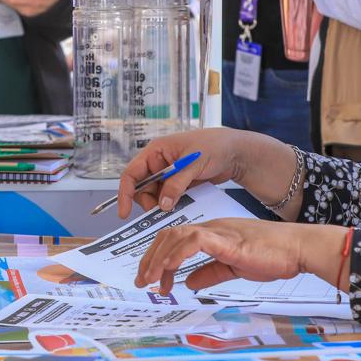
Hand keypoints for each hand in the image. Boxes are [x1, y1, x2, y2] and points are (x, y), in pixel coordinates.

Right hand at [115, 127, 290, 217]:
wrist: (236, 151)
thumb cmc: (214, 147)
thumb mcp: (193, 164)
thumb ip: (176, 184)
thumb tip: (161, 205)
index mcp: (156, 151)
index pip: (132, 173)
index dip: (125, 193)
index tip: (124, 213)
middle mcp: (159, 162)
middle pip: (142, 189)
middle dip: (149, 202)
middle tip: (162, 213)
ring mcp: (169, 174)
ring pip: (156, 196)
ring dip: (162, 205)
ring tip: (176, 209)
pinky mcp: (179, 183)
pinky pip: (169, 198)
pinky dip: (172, 205)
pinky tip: (182, 209)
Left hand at [133, 219, 350, 294]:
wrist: (297, 248)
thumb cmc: (272, 256)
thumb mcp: (234, 268)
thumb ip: (211, 273)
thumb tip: (190, 282)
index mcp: (212, 234)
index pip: (175, 239)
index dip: (158, 258)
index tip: (154, 281)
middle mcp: (210, 228)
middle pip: (169, 235)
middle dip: (150, 258)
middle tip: (143, 282)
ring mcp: (218, 231)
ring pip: (176, 236)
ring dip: (159, 258)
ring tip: (150, 280)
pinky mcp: (227, 239)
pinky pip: (194, 241)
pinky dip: (177, 254)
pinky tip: (169, 269)